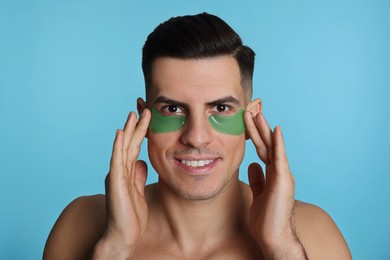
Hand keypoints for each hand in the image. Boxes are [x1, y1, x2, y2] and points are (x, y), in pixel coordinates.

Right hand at [93, 110, 150, 258]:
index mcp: (127, 171)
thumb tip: (142, 161)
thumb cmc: (130, 215)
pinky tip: (120, 133)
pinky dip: (118, 146)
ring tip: (134, 114)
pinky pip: (116, 161)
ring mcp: (116, 175)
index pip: (135, 147)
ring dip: (129, 130)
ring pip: (123, 148)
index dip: (141, 132)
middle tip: (144, 108)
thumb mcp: (138, 190)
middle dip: (137, 126)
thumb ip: (138, 175)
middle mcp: (120, 170)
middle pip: (129, 143)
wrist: (123, 235)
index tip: (148, 117)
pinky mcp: (114, 182)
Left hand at [244, 111, 306, 258]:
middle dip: (258, 127)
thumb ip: (257, 178)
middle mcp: (279, 171)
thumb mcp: (259, 193)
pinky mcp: (283, 180)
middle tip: (251, 110)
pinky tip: (276, 129)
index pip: (263, 149)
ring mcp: (282, 175)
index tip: (249, 121)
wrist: (273, 236)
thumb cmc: (266, 218)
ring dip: (264, 129)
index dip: (256, 135)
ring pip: (271, 147)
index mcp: (272, 174)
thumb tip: (252, 165)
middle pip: (266, 144)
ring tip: (258, 113)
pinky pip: (279, 158)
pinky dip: (278, 143)